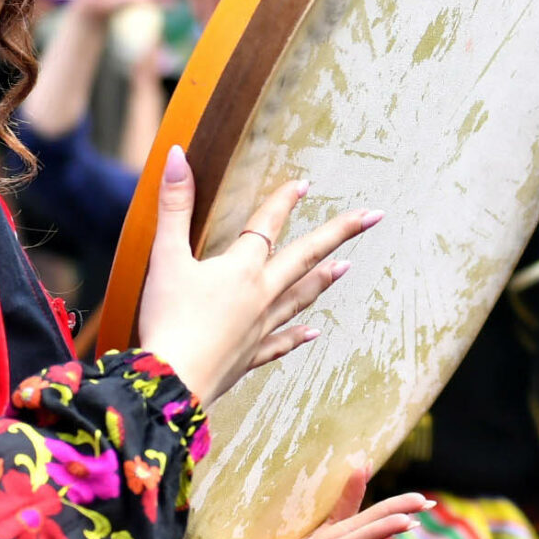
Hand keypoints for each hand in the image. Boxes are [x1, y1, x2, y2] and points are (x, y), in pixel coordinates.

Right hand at [135, 145, 377, 404]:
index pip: (268, 224)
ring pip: (300, 297)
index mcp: (241, 268)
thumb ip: (174, 206)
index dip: (283, 201)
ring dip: (324, 280)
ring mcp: (260, 327)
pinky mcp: (250, 356)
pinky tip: (314, 332)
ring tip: (345, 266)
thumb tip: (177, 156)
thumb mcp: (166, 256)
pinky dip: (298, 335)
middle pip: (305, 257)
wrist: (172, 382)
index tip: (305, 183)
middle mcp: (261, 295)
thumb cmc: (168, 319)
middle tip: (373, 217)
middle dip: (339, 233)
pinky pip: (281, 342)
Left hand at [178, 465, 431, 538]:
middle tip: (426, 503)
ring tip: (407, 521)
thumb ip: (227, 497)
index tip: (369, 463)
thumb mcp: (213, 525)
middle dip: (389, 518)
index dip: (353, 494)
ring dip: (374, 535)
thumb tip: (216, 444)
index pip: (329, 519)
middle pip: (350, 533)